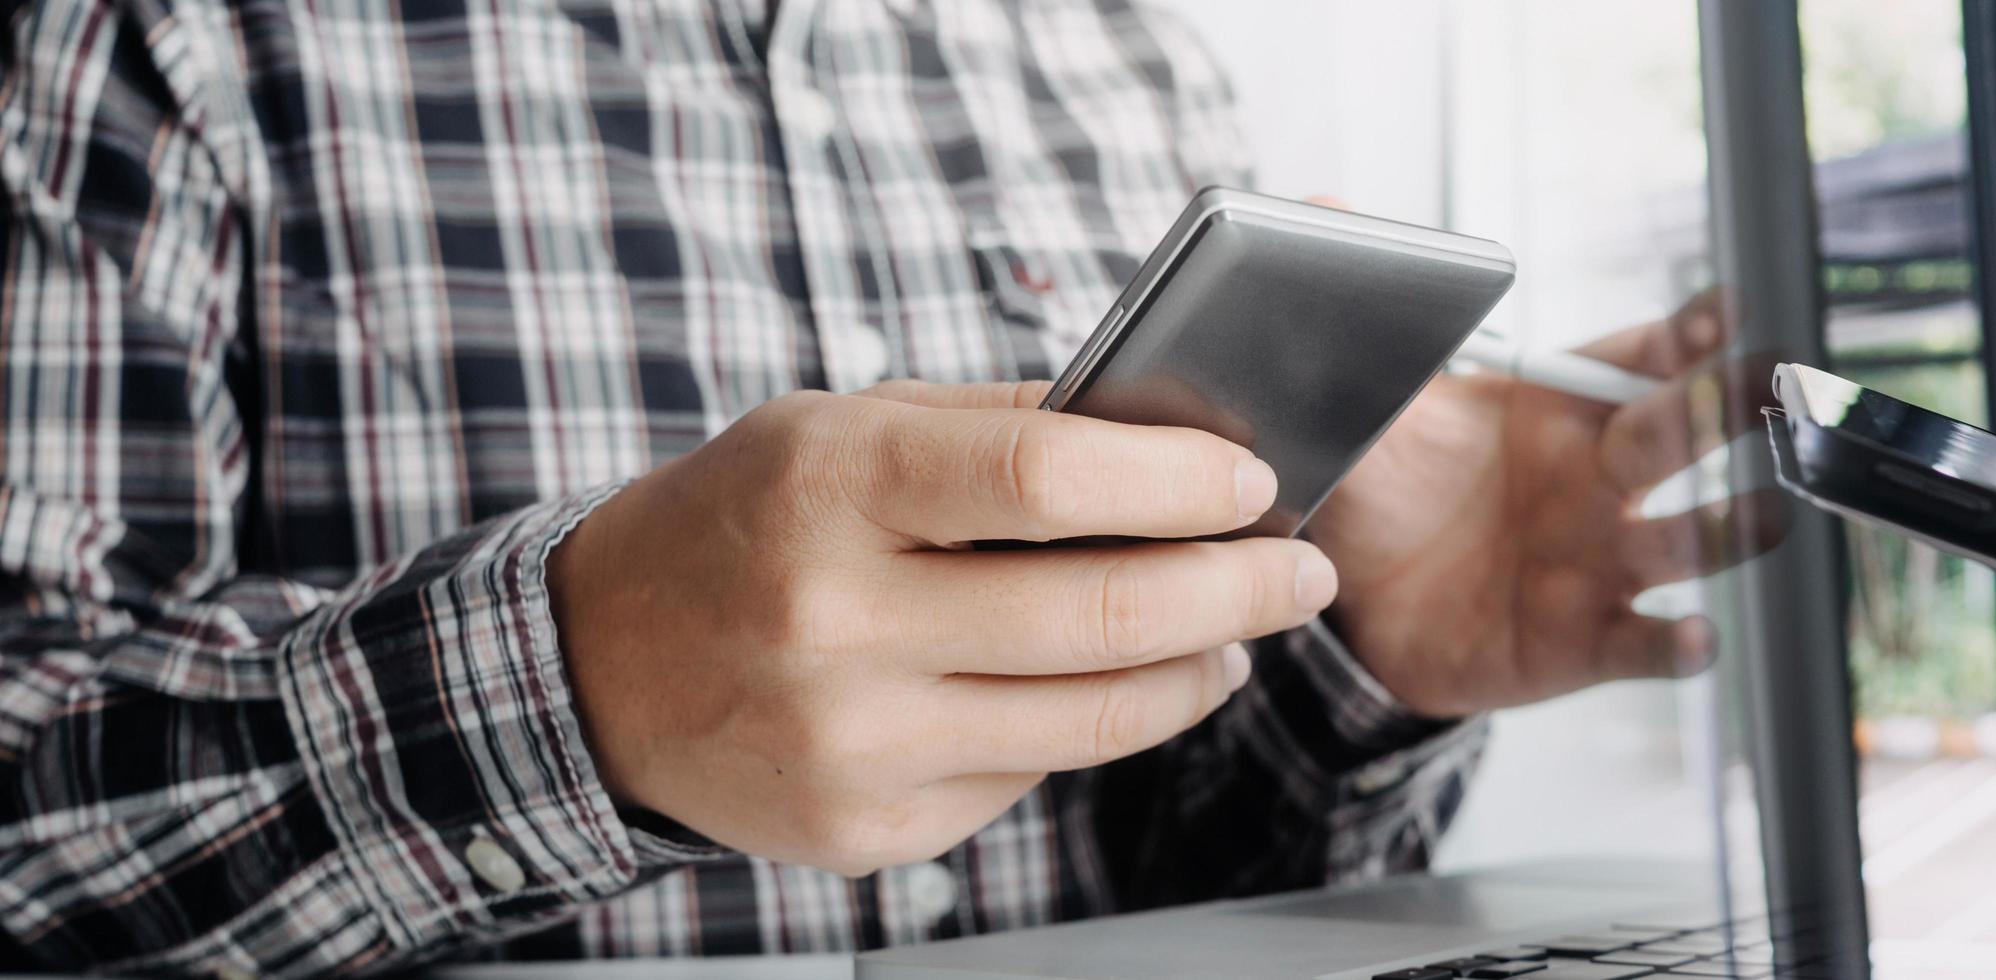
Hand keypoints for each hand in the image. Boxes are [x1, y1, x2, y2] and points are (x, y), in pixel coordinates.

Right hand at [549, 381, 1337, 875]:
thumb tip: (1174, 434)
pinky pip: (1033, 772)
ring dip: (1202, 667)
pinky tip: (1119, 683)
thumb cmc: (746, 523)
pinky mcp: (870, 829)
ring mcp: (853, 740)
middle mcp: (837, 620)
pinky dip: (1098, 723)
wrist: (596, 668)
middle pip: (1102, 612)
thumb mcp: (842, 429)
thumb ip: (1000, 428)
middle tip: (1301, 567)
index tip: (1255, 477)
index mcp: (830, 487)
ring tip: (1241, 630)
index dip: (1176, 479)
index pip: (1046, 478)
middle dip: (1238, 587)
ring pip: (1096, 714)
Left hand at [1309, 292, 1777, 716]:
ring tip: (1762, 515)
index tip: (1725, 309)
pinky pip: (1641, 643)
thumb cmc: (1391, 487)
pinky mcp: (1584, 639)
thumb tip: (1321, 209)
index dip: (1686, 333)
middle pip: (1677, 433)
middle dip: (1725, 408)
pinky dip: (1675, 643)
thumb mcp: (1374, 403)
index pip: (1639, 358)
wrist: (1356, 603)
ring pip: (1683, 541)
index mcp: (1560, 407)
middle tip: (1767, 385)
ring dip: (1728, 528)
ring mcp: (1599, 560)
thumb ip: (1366, 320)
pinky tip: (1697, 637)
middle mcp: (1598, 479)